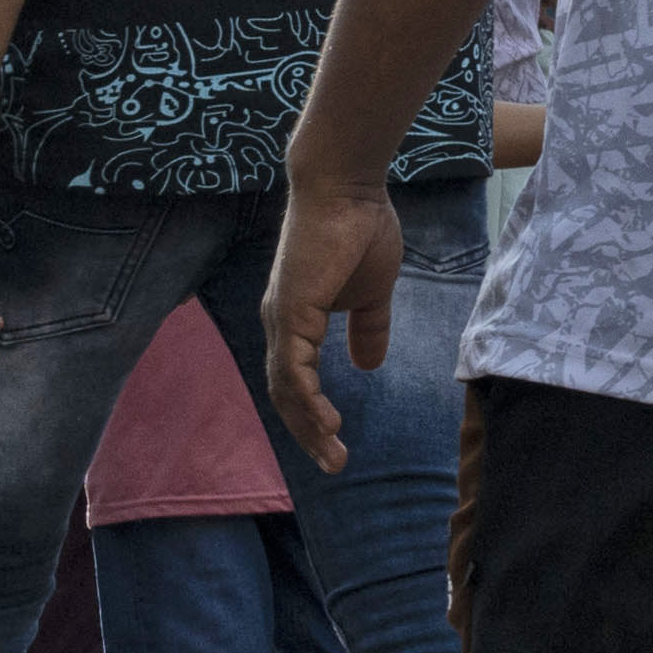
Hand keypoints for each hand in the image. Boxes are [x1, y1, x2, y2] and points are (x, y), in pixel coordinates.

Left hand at [259, 165, 405, 458]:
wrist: (347, 189)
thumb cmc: (358, 230)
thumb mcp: (371, 293)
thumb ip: (368, 329)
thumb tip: (368, 365)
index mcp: (296, 322)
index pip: (297, 381)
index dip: (313, 413)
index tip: (336, 442)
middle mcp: (281, 325)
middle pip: (287, 394)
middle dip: (309, 433)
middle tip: (333, 463)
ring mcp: (281, 320)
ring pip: (287, 389)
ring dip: (309, 426)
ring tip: (333, 453)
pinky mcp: (290, 313)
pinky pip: (293, 369)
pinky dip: (306, 400)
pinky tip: (325, 423)